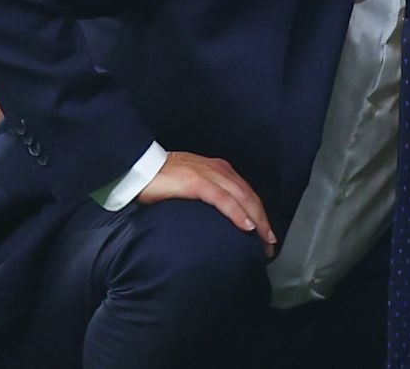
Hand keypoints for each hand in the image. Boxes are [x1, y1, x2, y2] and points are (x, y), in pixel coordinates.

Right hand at [139, 151, 277, 257]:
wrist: (139, 168)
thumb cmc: (162, 180)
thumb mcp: (192, 186)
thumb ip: (208, 196)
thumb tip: (219, 219)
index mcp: (219, 170)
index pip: (247, 193)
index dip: (259, 213)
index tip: (265, 233)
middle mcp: (219, 170)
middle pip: (250, 197)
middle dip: (263, 220)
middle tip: (270, 242)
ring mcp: (208, 174)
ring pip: (242, 198)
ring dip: (257, 220)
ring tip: (264, 239)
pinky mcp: (196, 182)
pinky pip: (223, 199)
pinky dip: (237, 213)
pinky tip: (246, 227)